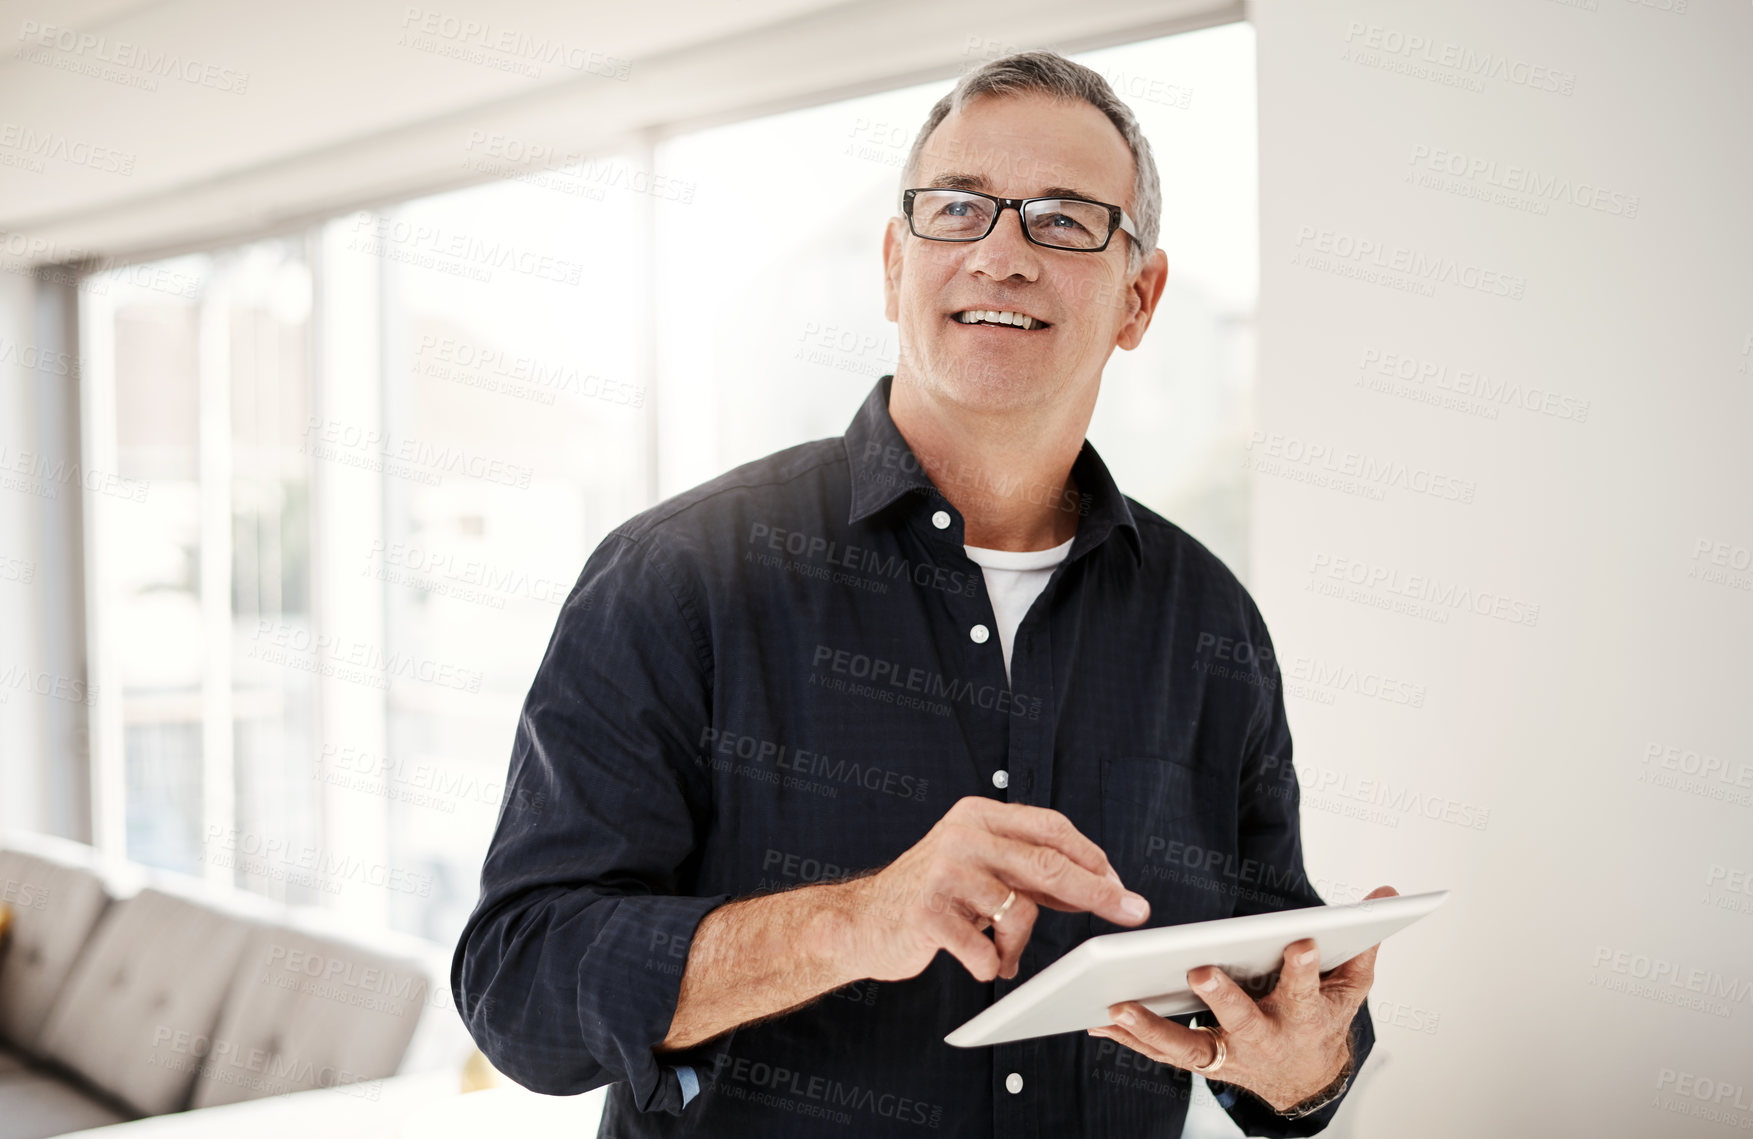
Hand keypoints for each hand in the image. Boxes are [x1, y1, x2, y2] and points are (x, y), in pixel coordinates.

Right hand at [832, 796, 1150, 984]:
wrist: (861, 922)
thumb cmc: (930, 896)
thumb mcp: (979, 866)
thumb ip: (1026, 867)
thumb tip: (1098, 883)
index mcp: (978, 815)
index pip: (1051, 827)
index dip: (1092, 857)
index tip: (1121, 885)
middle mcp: (962, 835)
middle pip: (1047, 864)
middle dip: (1097, 891)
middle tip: (1132, 911)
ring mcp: (943, 872)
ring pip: (1019, 911)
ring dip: (1018, 943)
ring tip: (1002, 954)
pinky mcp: (927, 913)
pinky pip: (985, 949)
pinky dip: (990, 963)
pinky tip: (978, 960)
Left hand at [1089, 885, 1396, 1111]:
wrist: (1306, 1079)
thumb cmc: (1323, 1018)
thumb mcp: (1351, 984)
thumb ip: (1365, 939)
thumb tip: (1387, 893)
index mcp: (1304, 1016)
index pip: (1308, 990)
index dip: (1307, 968)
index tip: (1304, 943)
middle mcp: (1265, 1038)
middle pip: (1243, 1020)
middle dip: (1224, 997)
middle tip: (1201, 970)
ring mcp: (1230, 1054)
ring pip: (1189, 1046)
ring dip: (1153, 1027)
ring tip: (1117, 1004)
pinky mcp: (1202, 1060)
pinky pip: (1162, 1053)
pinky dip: (1131, 1038)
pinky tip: (1099, 1020)